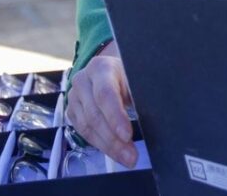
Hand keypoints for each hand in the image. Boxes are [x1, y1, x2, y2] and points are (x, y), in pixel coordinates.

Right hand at [66, 44, 136, 167]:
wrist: (110, 70)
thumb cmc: (128, 75)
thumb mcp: (136, 78)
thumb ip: (140, 94)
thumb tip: (154, 116)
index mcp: (101, 68)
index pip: (105, 94)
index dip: (115, 116)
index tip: (128, 135)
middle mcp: (83, 80)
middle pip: (95, 115)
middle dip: (114, 139)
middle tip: (132, 156)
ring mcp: (74, 96)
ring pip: (87, 127)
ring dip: (108, 146)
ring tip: (127, 158)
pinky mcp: (72, 111)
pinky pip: (83, 132)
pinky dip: (100, 145)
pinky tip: (114, 153)